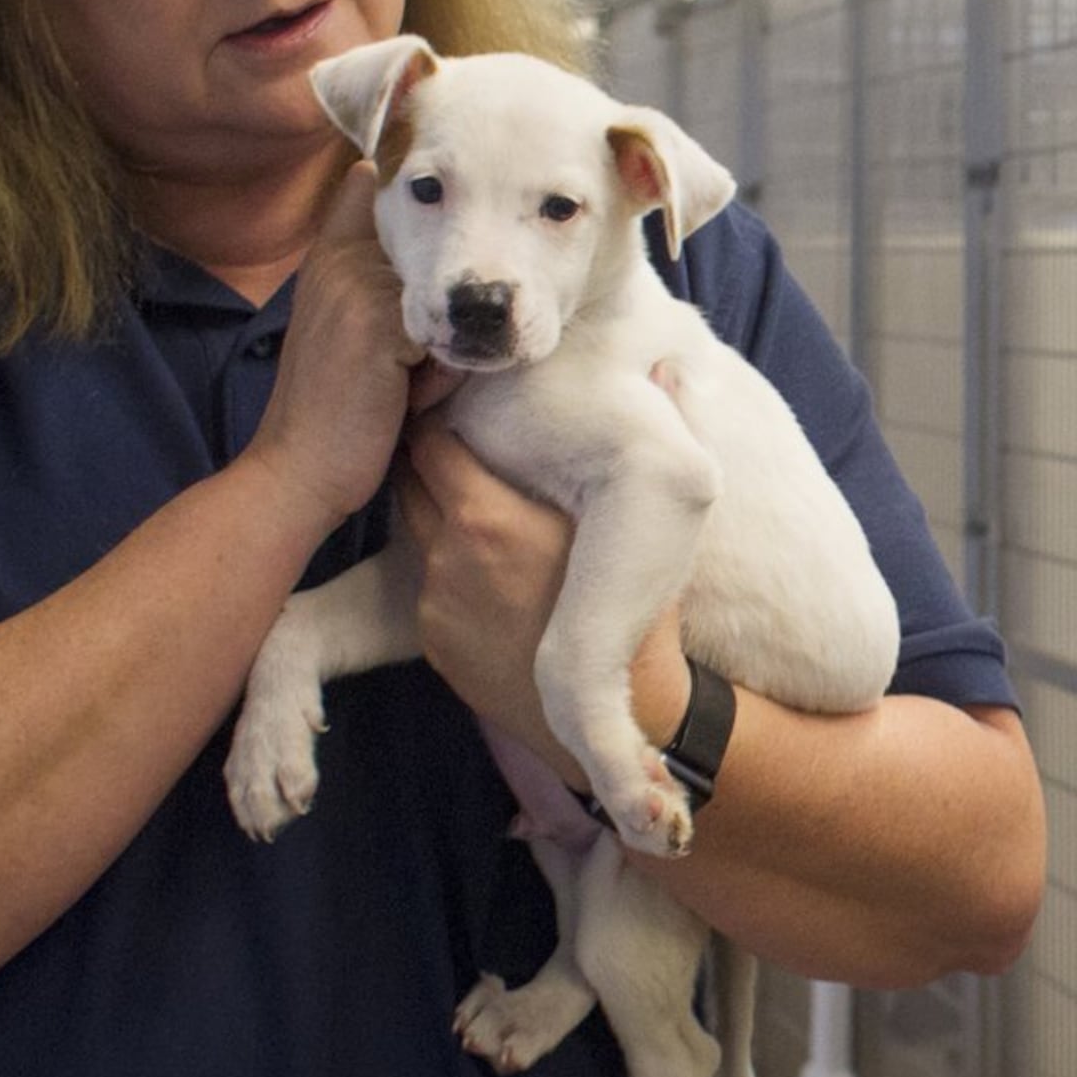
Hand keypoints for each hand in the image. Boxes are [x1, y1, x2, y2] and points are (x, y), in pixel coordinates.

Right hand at [241, 163, 434, 535]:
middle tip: (399, 366)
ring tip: (401, 386)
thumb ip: (378, 286)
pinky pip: (449, 343)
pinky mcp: (379, 325)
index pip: (366, 187)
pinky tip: (402, 402)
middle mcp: (339, 261)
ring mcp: (358, 288)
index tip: (422, 192)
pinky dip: (438, 380)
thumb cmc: (335, 410)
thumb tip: (441, 260)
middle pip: (436, 264)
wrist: (298, 469)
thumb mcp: (349, 331)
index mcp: (326, 257)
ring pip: (446, 308)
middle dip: (435, 319)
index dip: (405, 194)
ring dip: (440, 355)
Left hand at [398, 427, 691, 788]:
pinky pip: (425, 583)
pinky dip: (447, 566)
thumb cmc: (641, 608)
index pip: (432, 442)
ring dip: (435, 510)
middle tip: (462, 443)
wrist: (624, 709)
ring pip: (413, 528)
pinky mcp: (431, 641)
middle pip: (410, 479)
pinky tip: (489, 571)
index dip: (442, 419)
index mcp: (493, 518)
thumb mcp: (646, 518)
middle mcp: (452, 556)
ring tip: (478, 503)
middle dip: (431, 458)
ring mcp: (436, 601)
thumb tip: (666, 366)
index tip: (462, 408)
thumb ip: (653, 440)